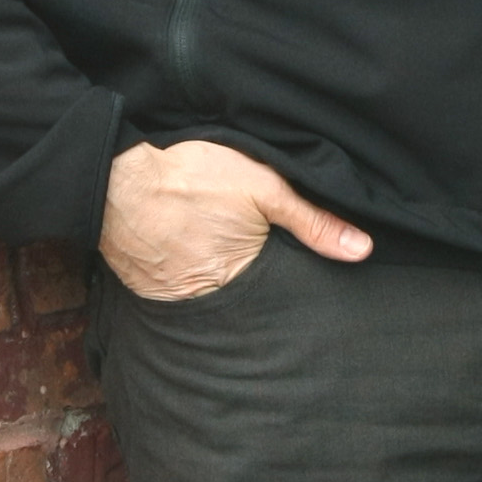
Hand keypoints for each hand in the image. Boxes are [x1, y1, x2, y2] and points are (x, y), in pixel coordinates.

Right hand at [100, 137, 372, 300]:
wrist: (118, 182)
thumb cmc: (193, 179)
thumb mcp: (265, 187)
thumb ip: (313, 221)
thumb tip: (363, 250)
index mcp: (246, 279)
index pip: (282, 293)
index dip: (288, 281)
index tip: (291, 271)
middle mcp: (212, 301)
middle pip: (248, 301)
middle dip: (256, 290)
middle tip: (249, 261)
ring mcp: (176, 300)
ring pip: (213, 300)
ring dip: (218, 286)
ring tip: (218, 258)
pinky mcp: (150, 292)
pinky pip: (179, 294)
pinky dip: (187, 279)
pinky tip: (189, 258)